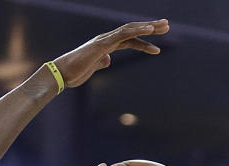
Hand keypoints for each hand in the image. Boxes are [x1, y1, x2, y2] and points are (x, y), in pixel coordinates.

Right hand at [53, 20, 168, 87]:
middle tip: (167, 26)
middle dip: (150, 28)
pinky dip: (138, 30)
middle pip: (132, 31)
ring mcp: (105, 40)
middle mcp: (106, 39)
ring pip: (130, 29)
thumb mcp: (92, 69)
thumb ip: (101, 62)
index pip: (129, 40)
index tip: (157, 43)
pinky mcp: (103, 44)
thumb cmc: (74, 74)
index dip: (144, 41)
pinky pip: (124, 34)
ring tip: (164, 27)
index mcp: (105, 46)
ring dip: (148, 27)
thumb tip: (109, 60)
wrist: (61, 75)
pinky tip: (151, 30)